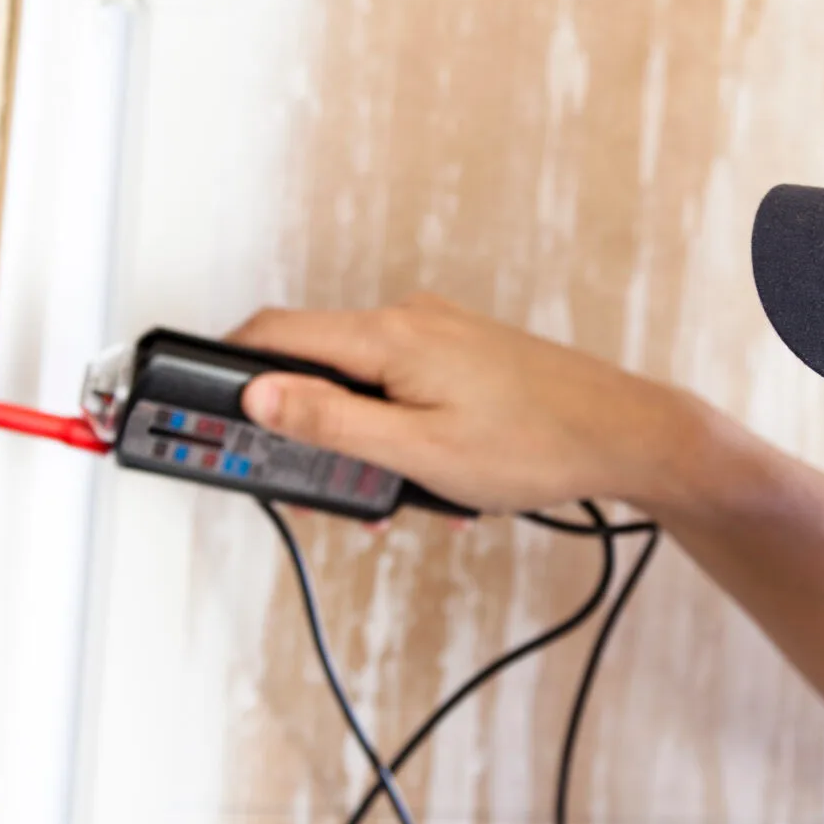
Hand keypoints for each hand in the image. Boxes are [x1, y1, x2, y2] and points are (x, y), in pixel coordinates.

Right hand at [231, 294, 703, 514]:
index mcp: (388, 337)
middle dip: (295, 427)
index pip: (274, 334)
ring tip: (382, 501)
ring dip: (350, 440)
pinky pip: (396, 388)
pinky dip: (388, 431)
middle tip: (300, 489)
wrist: (626, 434)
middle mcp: (408, 321)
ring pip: (356, 383)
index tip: (198, 410)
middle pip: (311, 362)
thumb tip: (259, 396)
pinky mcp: (459, 353)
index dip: (226, 372)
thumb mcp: (419, 452)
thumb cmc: (536, 445)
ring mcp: (436, 335)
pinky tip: (419, 480)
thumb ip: (332, 423)